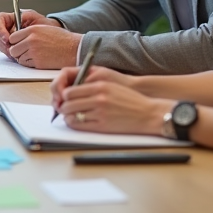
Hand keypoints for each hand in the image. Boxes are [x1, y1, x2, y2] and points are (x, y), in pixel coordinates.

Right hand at [0, 9, 57, 48]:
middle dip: (1, 41)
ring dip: (4, 48)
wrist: (53, 35)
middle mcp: (9, 26)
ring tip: (13, 53)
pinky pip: (5, 49)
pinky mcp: (12, 45)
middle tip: (9, 48)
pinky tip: (15, 56)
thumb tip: (17, 24)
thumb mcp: (37, 20)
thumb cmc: (47, 26)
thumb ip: (26, 20)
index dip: (0, 29)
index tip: (7, 38)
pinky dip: (8, 53)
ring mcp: (9, 36)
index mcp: (13, 17)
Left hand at [0, 21, 80, 68]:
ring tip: (34, 55)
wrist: (73, 49)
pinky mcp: (38, 62)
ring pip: (18, 58)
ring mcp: (34, 52)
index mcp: (32, 30)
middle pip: (13, 49)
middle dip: (17, 52)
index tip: (19, 44)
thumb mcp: (44, 29)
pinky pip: (26, 64)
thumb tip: (17, 38)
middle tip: (24, 52)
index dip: (15, 42)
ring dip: (24, 58)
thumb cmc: (61, 39)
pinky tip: (38, 59)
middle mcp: (31, 40)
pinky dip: (29, 63)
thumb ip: (30, 32)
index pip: (12, 37)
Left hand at [50, 66, 168, 135]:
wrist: (148, 113)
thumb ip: (93, 87)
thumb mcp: (112, 87)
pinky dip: (74, 124)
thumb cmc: (130, 99)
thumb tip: (73, 91)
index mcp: (100, 86)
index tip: (65, 98)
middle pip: (68, 103)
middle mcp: (99, 98)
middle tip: (65, 108)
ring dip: (68, 116)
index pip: (71, 90)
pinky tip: (76, 121)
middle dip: (64, 106)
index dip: (65, 95)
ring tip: (70, 115)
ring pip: (72, 115)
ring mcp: (100, 113)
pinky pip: (80, 125)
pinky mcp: (102, 126)